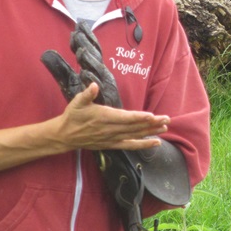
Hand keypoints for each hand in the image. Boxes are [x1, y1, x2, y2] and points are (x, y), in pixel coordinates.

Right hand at [53, 83, 169, 152]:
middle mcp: (110, 129)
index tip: (152, 115)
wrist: (64, 136)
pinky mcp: (112, 145)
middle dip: (152, 123)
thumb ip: (87, 94)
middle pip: (134, 127)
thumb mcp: (77, 102)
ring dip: (151, 132)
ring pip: (135, 136)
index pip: (124, 118)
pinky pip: (130, 145)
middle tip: (166, 119)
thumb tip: (93, 86)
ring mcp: (112, 138)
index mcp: (104, 117)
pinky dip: (144, 144)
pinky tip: (156, 142)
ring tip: (165, 127)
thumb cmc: (72, 116)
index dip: (138, 117)